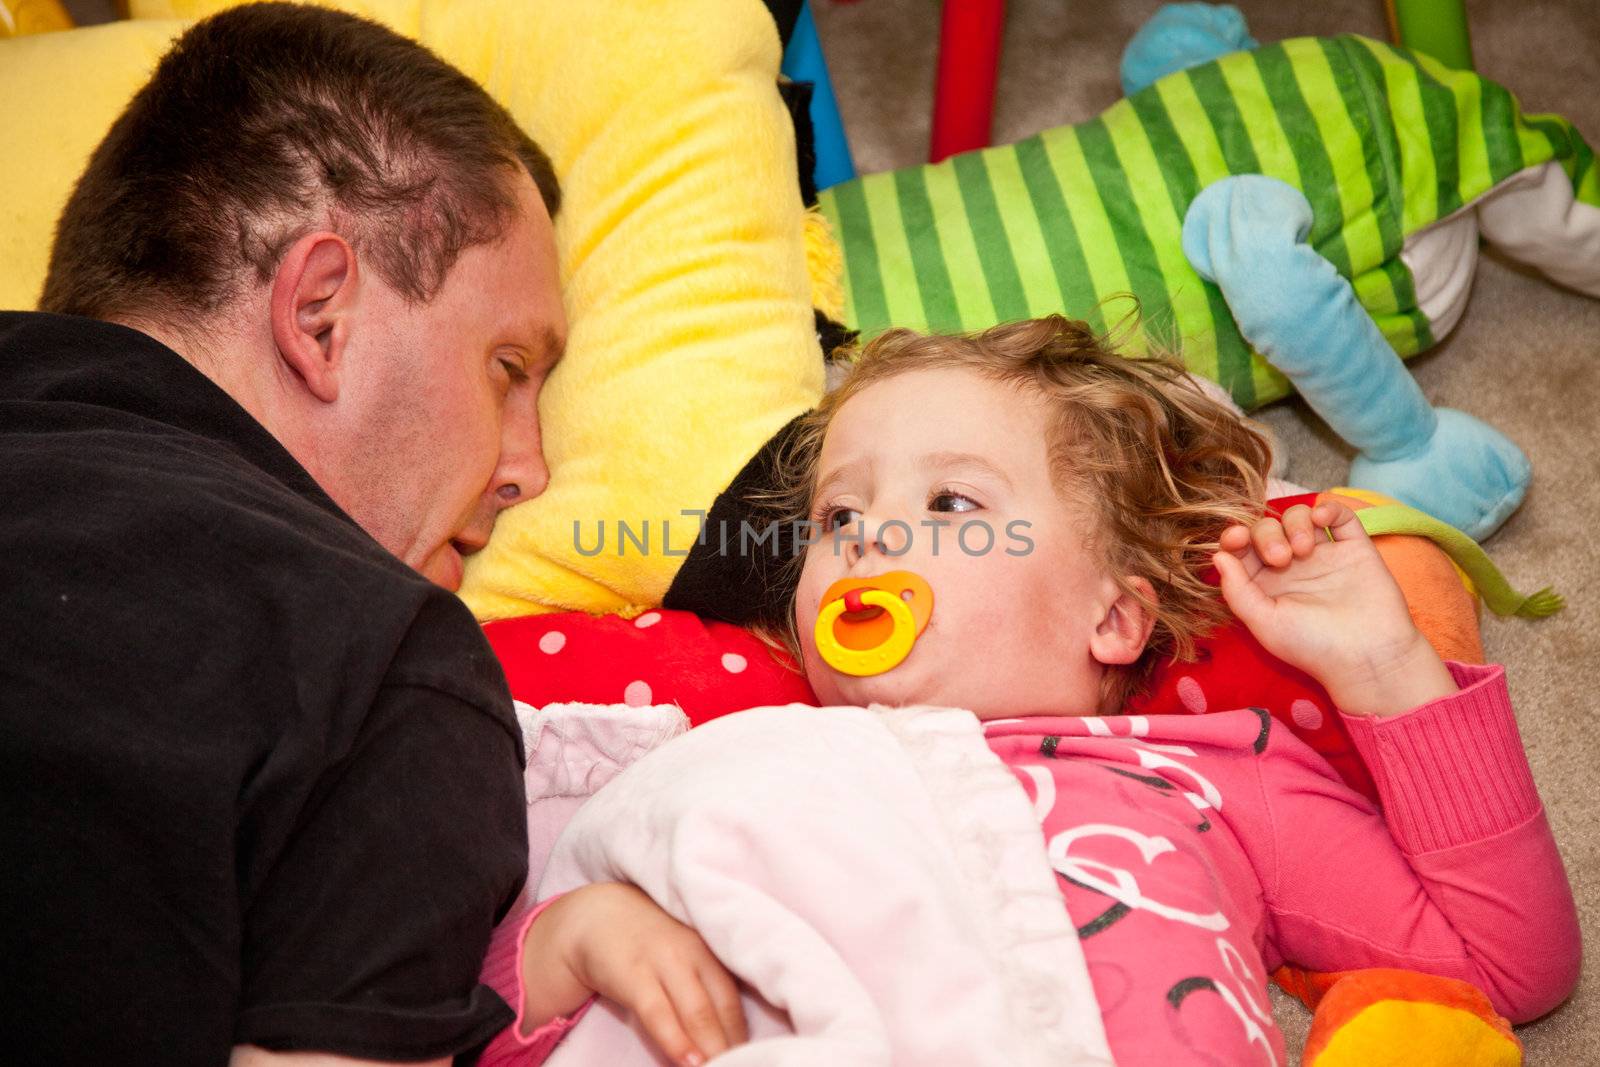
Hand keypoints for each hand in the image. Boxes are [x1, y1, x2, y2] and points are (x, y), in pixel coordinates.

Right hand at [520, 883, 746, 1065]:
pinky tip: (688, 1060)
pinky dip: (675, 1039)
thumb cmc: (647, 946)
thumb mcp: (681, 957)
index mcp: (710, 951)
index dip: (744, 1036)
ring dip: (711, 1047)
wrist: (596, 918)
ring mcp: (663, 962)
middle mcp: (693, 953)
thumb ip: (703, 989)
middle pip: (723, 1008)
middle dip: (733, 1046)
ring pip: (697, 1011)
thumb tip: (729, 1040)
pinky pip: (659, 1012)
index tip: (755, 1061)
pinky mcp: (634, 974)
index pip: (735, 1000)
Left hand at [1212, 502, 1456, 716]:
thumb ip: (1237, 590)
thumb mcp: (1264, 623)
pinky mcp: (1354, 548)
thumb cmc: (1313, 646)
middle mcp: (1292, 567)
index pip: (1241, 550)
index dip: (1234, 537)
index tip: (1238, 539)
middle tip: (1281, 558)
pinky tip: (1321, 519)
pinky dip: (1328, 507)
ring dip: (1294, 523)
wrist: (1369, 656)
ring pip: (1298, 517)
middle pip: (1267, 528)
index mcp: (1264, 585)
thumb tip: (1217, 556)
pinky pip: (1340, 515)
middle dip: (1267, 535)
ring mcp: (1323, 556)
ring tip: (1304, 550)